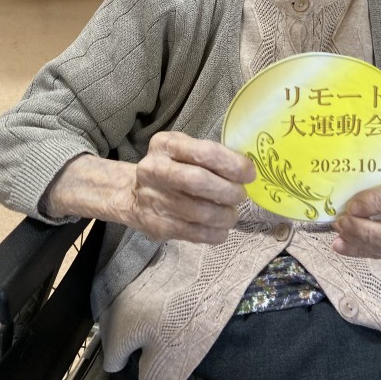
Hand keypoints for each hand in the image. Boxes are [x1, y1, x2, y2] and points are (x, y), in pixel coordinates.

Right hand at [130, 132, 255, 243]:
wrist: (131, 194)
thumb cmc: (169, 167)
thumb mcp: (183, 149)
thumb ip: (209, 155)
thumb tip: (246, 169)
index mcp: (165, 145)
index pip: (204, 153)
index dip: (232, 164)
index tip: (249, 173)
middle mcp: (155, 170)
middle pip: (199, 182)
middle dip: (228, 191)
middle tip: (240, 195)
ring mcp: (154, 199)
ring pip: (199, 212)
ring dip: (225, 215)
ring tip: (232, 214)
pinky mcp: (157, 226)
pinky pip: (194, 233)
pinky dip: (214, 233)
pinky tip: (221, 229)